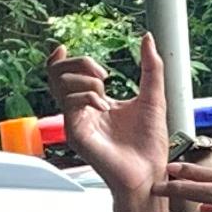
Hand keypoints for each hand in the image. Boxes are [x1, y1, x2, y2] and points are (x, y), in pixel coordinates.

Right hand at [46, 32, 171, 206]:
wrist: (149, 173)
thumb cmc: (149, 144)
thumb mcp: (154, 97)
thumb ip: (151, 67)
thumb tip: (148, 38)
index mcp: (94, 102)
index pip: (66, 74)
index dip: (59, 58)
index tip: (63, 46)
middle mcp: (81, 111)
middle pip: (57, 74)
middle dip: (80, 63)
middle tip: (104, 74)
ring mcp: (76, 122)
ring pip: (61, 84)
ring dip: (85, 79)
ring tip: (105, 92)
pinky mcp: (75, 133)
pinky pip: (69, 103)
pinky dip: (87, 96)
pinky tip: (104, 106)